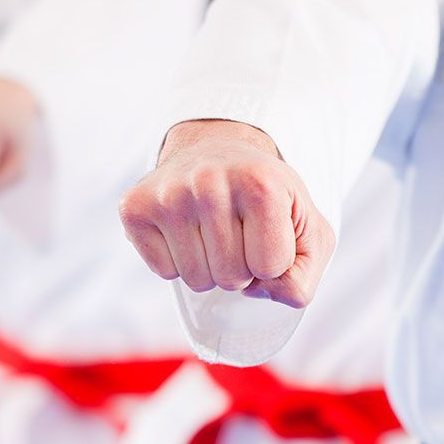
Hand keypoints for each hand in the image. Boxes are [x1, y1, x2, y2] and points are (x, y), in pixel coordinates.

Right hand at [117, 121, 333, 307]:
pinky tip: (185, 230)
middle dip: (240, 268)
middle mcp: (210, 181)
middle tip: (237, 234)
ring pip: (197, 280)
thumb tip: (264, 292)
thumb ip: (302, 277)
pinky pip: (164, 272)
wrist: (217, 151)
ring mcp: (169, 193)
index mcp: (262, 183)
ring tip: (212, 231)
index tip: (266, 232)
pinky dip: (178, 263)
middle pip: (232, 278)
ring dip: (209, 268)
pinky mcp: (135, 207)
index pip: (271, 269)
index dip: (272, 263)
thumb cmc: (267, 198)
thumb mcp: (308, 231)